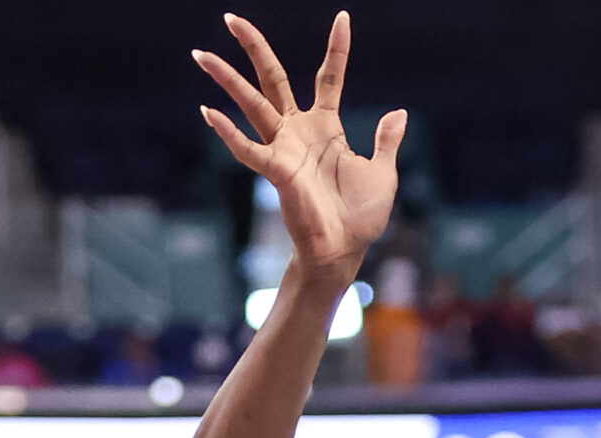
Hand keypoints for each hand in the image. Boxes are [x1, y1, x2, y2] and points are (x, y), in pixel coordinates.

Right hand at [195, 13, 405, 275]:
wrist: (344, 251)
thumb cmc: (360, 217)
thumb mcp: (383, 172)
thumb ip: (386, 141)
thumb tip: (399, 112)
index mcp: (326, 126)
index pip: (329, 76)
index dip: (337, 47)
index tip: (343, 17)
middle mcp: (299, 131)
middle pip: (272, 77)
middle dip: (252, 47)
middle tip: (230, 17)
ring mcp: (284, 148)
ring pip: (252, 103)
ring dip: (227, 79)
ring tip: (202, 54)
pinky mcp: (276, 171)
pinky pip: (248, 148)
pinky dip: (228, 133)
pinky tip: (209, 113)